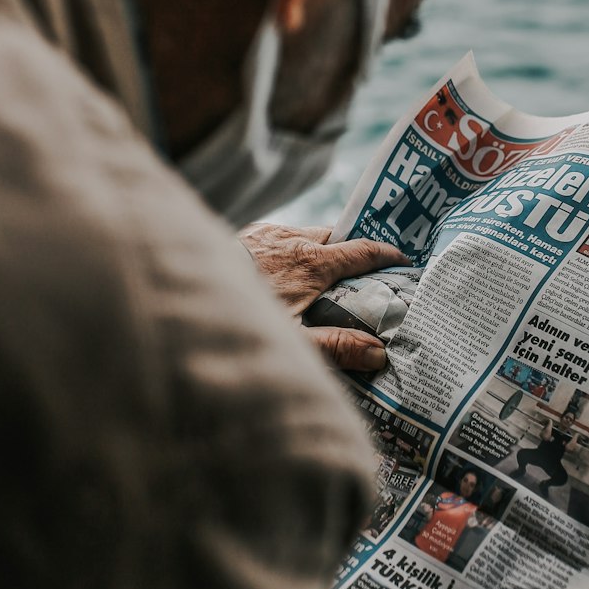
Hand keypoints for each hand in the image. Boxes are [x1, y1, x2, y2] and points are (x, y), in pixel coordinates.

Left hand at [240, 222, 407, 372]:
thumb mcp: (294, 344)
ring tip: (320, 275)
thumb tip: (379, 353)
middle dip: (353, 250)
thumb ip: (337, 348)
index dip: (387, 254)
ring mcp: (266, 234)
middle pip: (336, 238)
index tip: (404, 260)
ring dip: (318, 249)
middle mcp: (294, 241)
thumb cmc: (240, 324)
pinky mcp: (243, 236)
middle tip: (362, 272)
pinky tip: (281, 272)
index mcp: (314, 264)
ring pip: (305, 234)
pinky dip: (290, 249)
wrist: (184, 298)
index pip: (363, 250)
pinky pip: (278, 236)